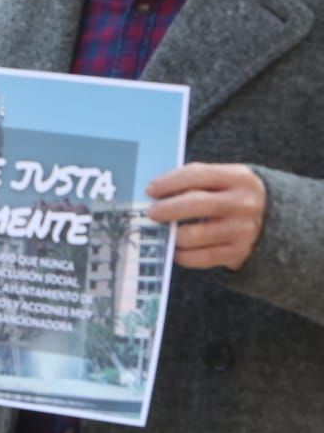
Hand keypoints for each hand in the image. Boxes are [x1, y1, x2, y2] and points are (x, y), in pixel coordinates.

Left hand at [146, 162, 265, 270]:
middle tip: (151, 213)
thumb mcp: (227, 179)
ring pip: (194, 234)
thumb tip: (156, 192)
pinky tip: (175, 248)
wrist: (281, 222)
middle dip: (167, 208)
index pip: (197, 175)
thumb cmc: (236, 196)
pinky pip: (201, 257)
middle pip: (196, 204)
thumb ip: (197, 180)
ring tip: (162, 231)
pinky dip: (182, 254)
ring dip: (171, 234)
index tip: (150, 190)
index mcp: (239, 177)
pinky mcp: (239, 253)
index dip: (169, 182)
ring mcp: (243, 231)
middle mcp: (244, 203)